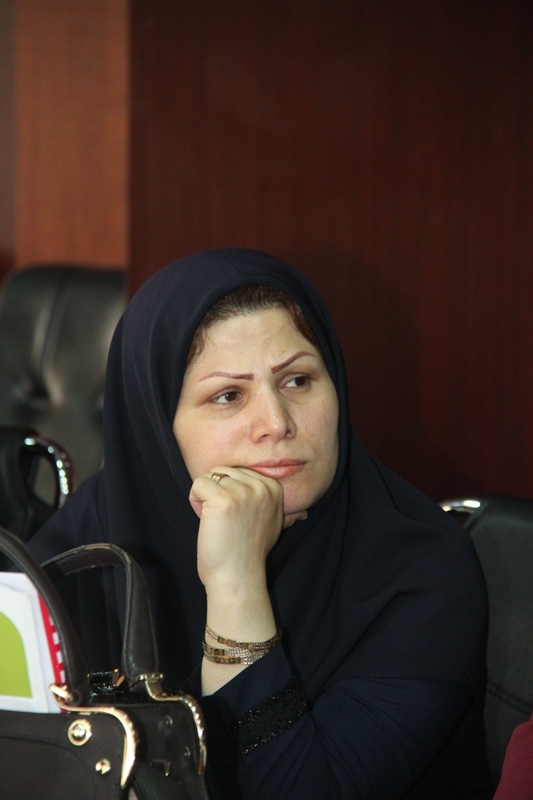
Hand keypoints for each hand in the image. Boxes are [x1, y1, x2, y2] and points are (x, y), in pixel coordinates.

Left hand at [191, 466, 290, 591]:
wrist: (238, 576)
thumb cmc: (249, 552)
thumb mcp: (273, 525)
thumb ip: (274, 508)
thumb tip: (302, 513)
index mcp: (274, 488)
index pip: (238, 471)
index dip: (230, 493)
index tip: (238, 518)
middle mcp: (261, 487)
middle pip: (223, 471)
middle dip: (216, 492)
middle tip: (225, 521)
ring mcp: (243, 492)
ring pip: (209, 476)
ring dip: (205, 498)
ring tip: (217, 521)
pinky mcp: (223, 500)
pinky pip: (198, 484)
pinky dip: (195, 500)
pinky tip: (207, 520)